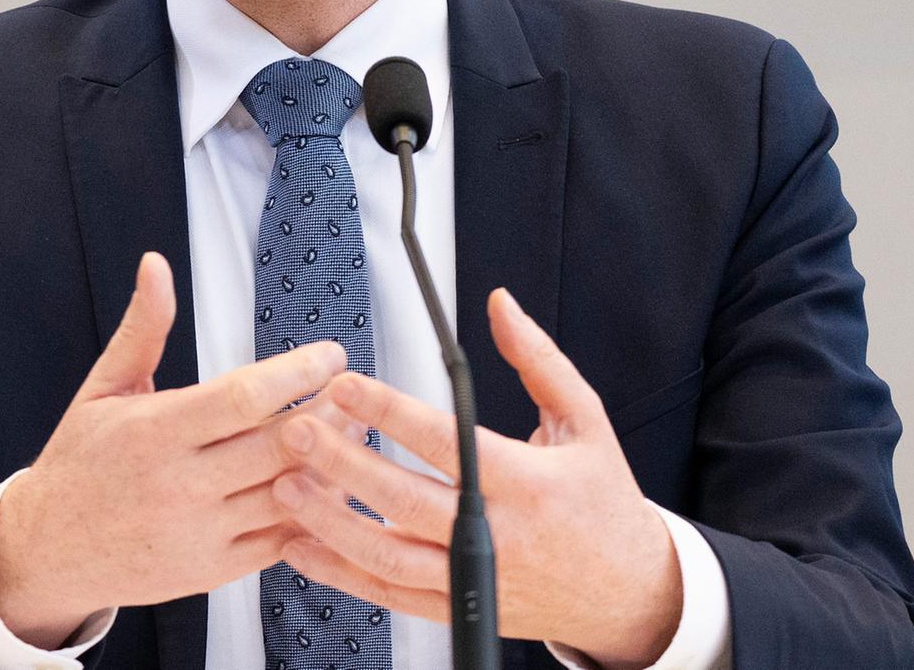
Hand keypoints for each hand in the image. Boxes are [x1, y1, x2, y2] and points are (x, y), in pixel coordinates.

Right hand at [0, 252, 355, 645]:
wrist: (51, 548)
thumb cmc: (80, 462)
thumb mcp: (103, 389)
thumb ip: (142, 329)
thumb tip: (155, 267)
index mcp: (153, 432)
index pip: (244, 397)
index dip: (298, 374)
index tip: (329, 357)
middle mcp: (179, 484)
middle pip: (279, 445)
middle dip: (330, 414)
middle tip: (353, 391)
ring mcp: (200, 532)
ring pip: (291, 496)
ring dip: (331, 464)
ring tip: (350, 435)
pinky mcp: (214, 570)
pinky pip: (283, 541)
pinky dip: (313, 513)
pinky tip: (324, 487)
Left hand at [272, 288, 681, 667]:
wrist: (629, 593)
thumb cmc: (603, 502)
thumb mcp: (585, 422)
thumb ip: (538, 360)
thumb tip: (500, 304)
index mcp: (526, 484)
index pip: (447, 443)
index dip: (390, 412)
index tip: (345, 386)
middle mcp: (495, 536)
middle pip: (404, 500)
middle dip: (343, 463)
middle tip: (296, 432)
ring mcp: (473, 579)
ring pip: (386, 556)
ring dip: (329, 522)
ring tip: (284, 486)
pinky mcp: (457, 609)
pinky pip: (388, 595)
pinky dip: (340, 574)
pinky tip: (300, 547)